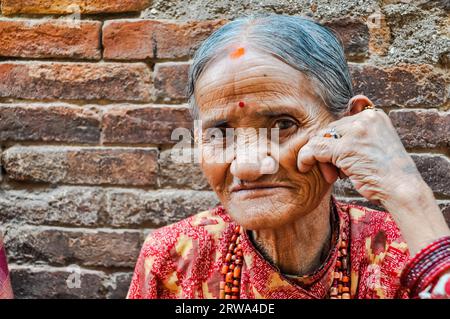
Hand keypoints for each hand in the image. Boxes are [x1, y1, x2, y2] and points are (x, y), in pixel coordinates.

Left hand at [296, 108, 422, 205]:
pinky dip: (306, 158)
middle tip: (334, 172)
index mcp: (374, 115)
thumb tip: (324, 134)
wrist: (402, 190)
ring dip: (320, 158)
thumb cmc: (386, 174)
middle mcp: (366, 118)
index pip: (340, 124)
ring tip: (333, 175)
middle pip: (329, 130)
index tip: (340, 161)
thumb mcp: (373, 147)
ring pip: (320, 138)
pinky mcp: (346, 148)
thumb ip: (354, 136)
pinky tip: (304, 167)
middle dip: (326, 152)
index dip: (335, 143)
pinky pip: (315, 149)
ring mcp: (356, 132)